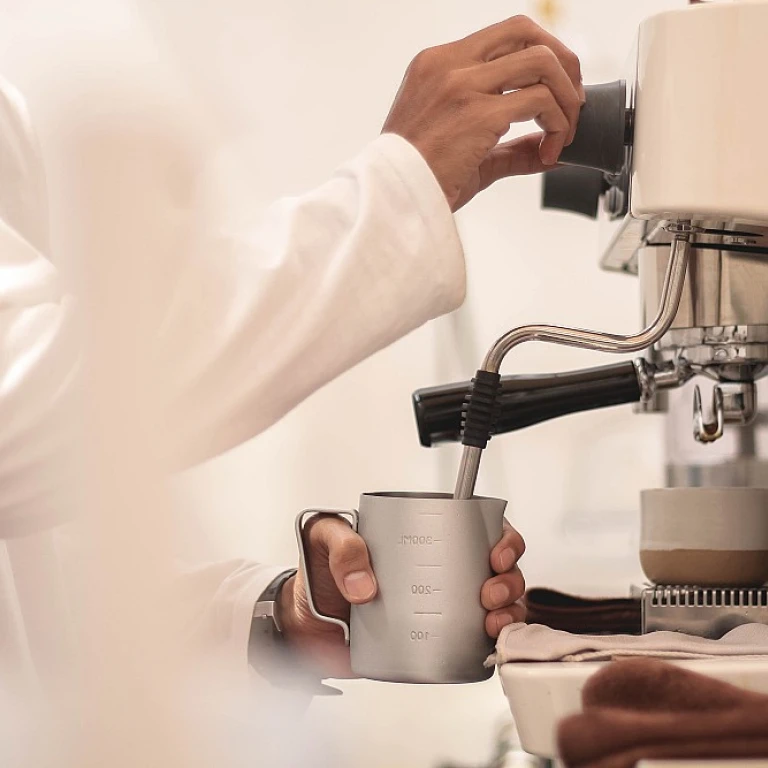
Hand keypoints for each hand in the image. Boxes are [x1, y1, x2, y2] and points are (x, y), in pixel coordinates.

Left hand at [277, 515, 525, 677]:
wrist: (303, 624)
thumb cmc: (318, 573)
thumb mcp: (323, 539)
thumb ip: (342, 547)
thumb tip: (365, 584)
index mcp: (423, 536)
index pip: (478, 527)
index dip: (502, 537)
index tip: (496, 553)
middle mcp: (441, 569)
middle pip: (498, 568)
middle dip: (509, 579)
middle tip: (489, 592)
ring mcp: (442, 606)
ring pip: (497, 604)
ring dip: (507, 611)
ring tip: (490, 620)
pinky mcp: (435, 641)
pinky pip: (477, 642)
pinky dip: (493, 643)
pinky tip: (489, 643)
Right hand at [382, 15, 583, 210]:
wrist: (391, 201)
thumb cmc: (416, 179)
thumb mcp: (461, 149)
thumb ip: (505, 144)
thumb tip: (546, 147)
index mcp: (436, 65)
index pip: (504, 35)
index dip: (541, 54)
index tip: (555, 87)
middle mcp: (448, 65)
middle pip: (527, 32)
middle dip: (564, 64)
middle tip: (572, 102)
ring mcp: (462, 85)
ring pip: (542, 63)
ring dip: (566, 99)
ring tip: (563, 134)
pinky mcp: (477, 114)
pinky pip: (540, 103)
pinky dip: (557, 127)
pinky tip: (549, 153)